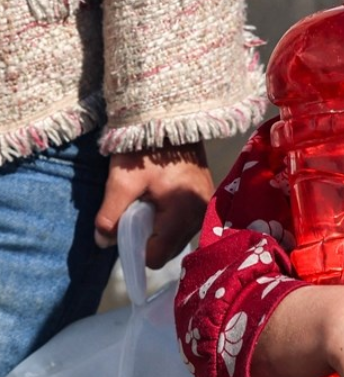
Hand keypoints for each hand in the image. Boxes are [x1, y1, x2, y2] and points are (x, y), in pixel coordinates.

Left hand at [98, 143, 212, 267]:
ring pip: (178, 238)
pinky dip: (171, 220)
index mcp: (182, 213)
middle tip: (136, 215)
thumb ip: (109, 216)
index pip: (157, 256)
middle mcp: (200, 215)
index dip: (136, 249)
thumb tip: (103, 243)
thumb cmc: (144, 151)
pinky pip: (186, 223)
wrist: (170, 121)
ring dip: (161, 230)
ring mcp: (205, 206)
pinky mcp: (206, 197)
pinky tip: (161, 201)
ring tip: (149, 205)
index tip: (125, 232)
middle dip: (149, 240)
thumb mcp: (121, 182)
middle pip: (169, 250)